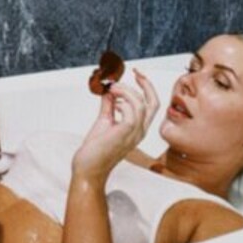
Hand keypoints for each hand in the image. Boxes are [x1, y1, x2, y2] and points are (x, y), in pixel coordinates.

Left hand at [71, 68, 160, 183]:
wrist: (88, 168)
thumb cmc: (96, 150)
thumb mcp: (105, 121)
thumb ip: (109, 105)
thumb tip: (109, 89)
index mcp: (138, 128)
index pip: (152, 104)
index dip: (147, 87)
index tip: (137, 75)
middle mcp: (140, 131)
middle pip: (153, 102)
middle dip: (144, 84)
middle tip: (132, 74)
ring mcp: (135, 133)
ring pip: (140, 103)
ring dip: (126, 91)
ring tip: (112, 90)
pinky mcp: (125, 133)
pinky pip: (131, 110)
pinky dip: (122, 101)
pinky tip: (112, 104)